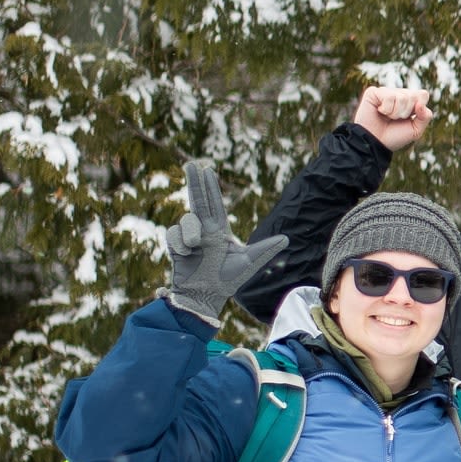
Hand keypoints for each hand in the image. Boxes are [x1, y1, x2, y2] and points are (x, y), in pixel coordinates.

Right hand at [161, 159, 287, 325]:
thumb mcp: (250, 263)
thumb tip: (287, 239)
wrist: (206, 297)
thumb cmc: (228, 281)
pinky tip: (186, 255)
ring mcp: (189, 239)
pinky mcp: (176, 249)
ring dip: (190, 231)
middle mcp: (203, 232)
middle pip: (198, 202)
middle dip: (194, 183)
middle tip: (190, 164)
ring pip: (185, 221)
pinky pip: (173, 236)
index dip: (210, 187)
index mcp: (219, 232)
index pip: (214, 205)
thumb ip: (265, 249)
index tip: (207, 169)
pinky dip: (179, 244)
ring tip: (197, 246)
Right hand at [352, 84, 434, 151]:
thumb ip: (425, 117)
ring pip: (402, 97)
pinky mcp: (373, 92)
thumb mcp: (416, 130)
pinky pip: (389, 96)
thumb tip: (421, 104)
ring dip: (396, 112)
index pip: (423, 94)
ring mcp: (385, 92)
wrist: (375, 143)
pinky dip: (386, 109)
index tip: (410, 118)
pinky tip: (380, 112)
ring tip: (387, 117)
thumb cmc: (394, 137)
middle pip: (413, 96)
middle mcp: (397, 94)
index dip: (419, 107)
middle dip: (406, 113)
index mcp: (409, 101)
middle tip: (395, 119)